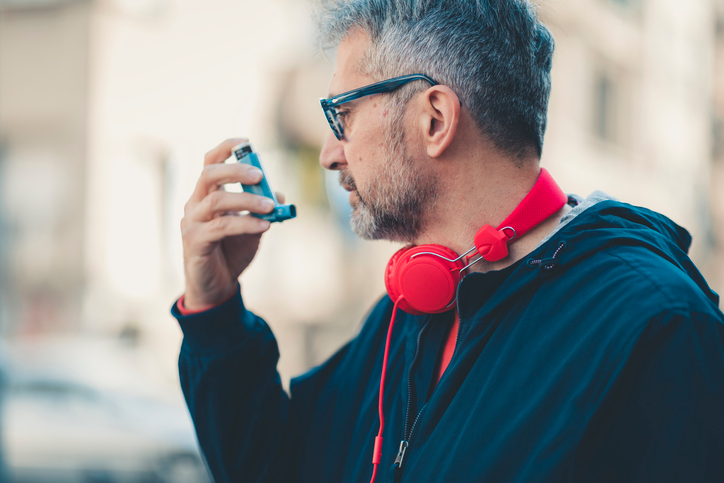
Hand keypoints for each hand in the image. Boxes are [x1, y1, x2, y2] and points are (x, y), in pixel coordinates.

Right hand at [181, 138, 280, 309]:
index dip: (226, 149)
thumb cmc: (231, 252)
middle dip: (235, 170)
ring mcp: (192, 222)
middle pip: (209, 175)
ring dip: (246, 200)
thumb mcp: (252, 227)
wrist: (217, 287)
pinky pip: (221, 227)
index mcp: (206, 195)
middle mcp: (195, 204)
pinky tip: (264, 226)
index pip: (210, 163)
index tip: (246, 142)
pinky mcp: (195, 241)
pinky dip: (245, 223)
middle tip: (260, 175)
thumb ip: (263, 209)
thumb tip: (280, 194)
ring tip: (270, 206)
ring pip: (216, 201)